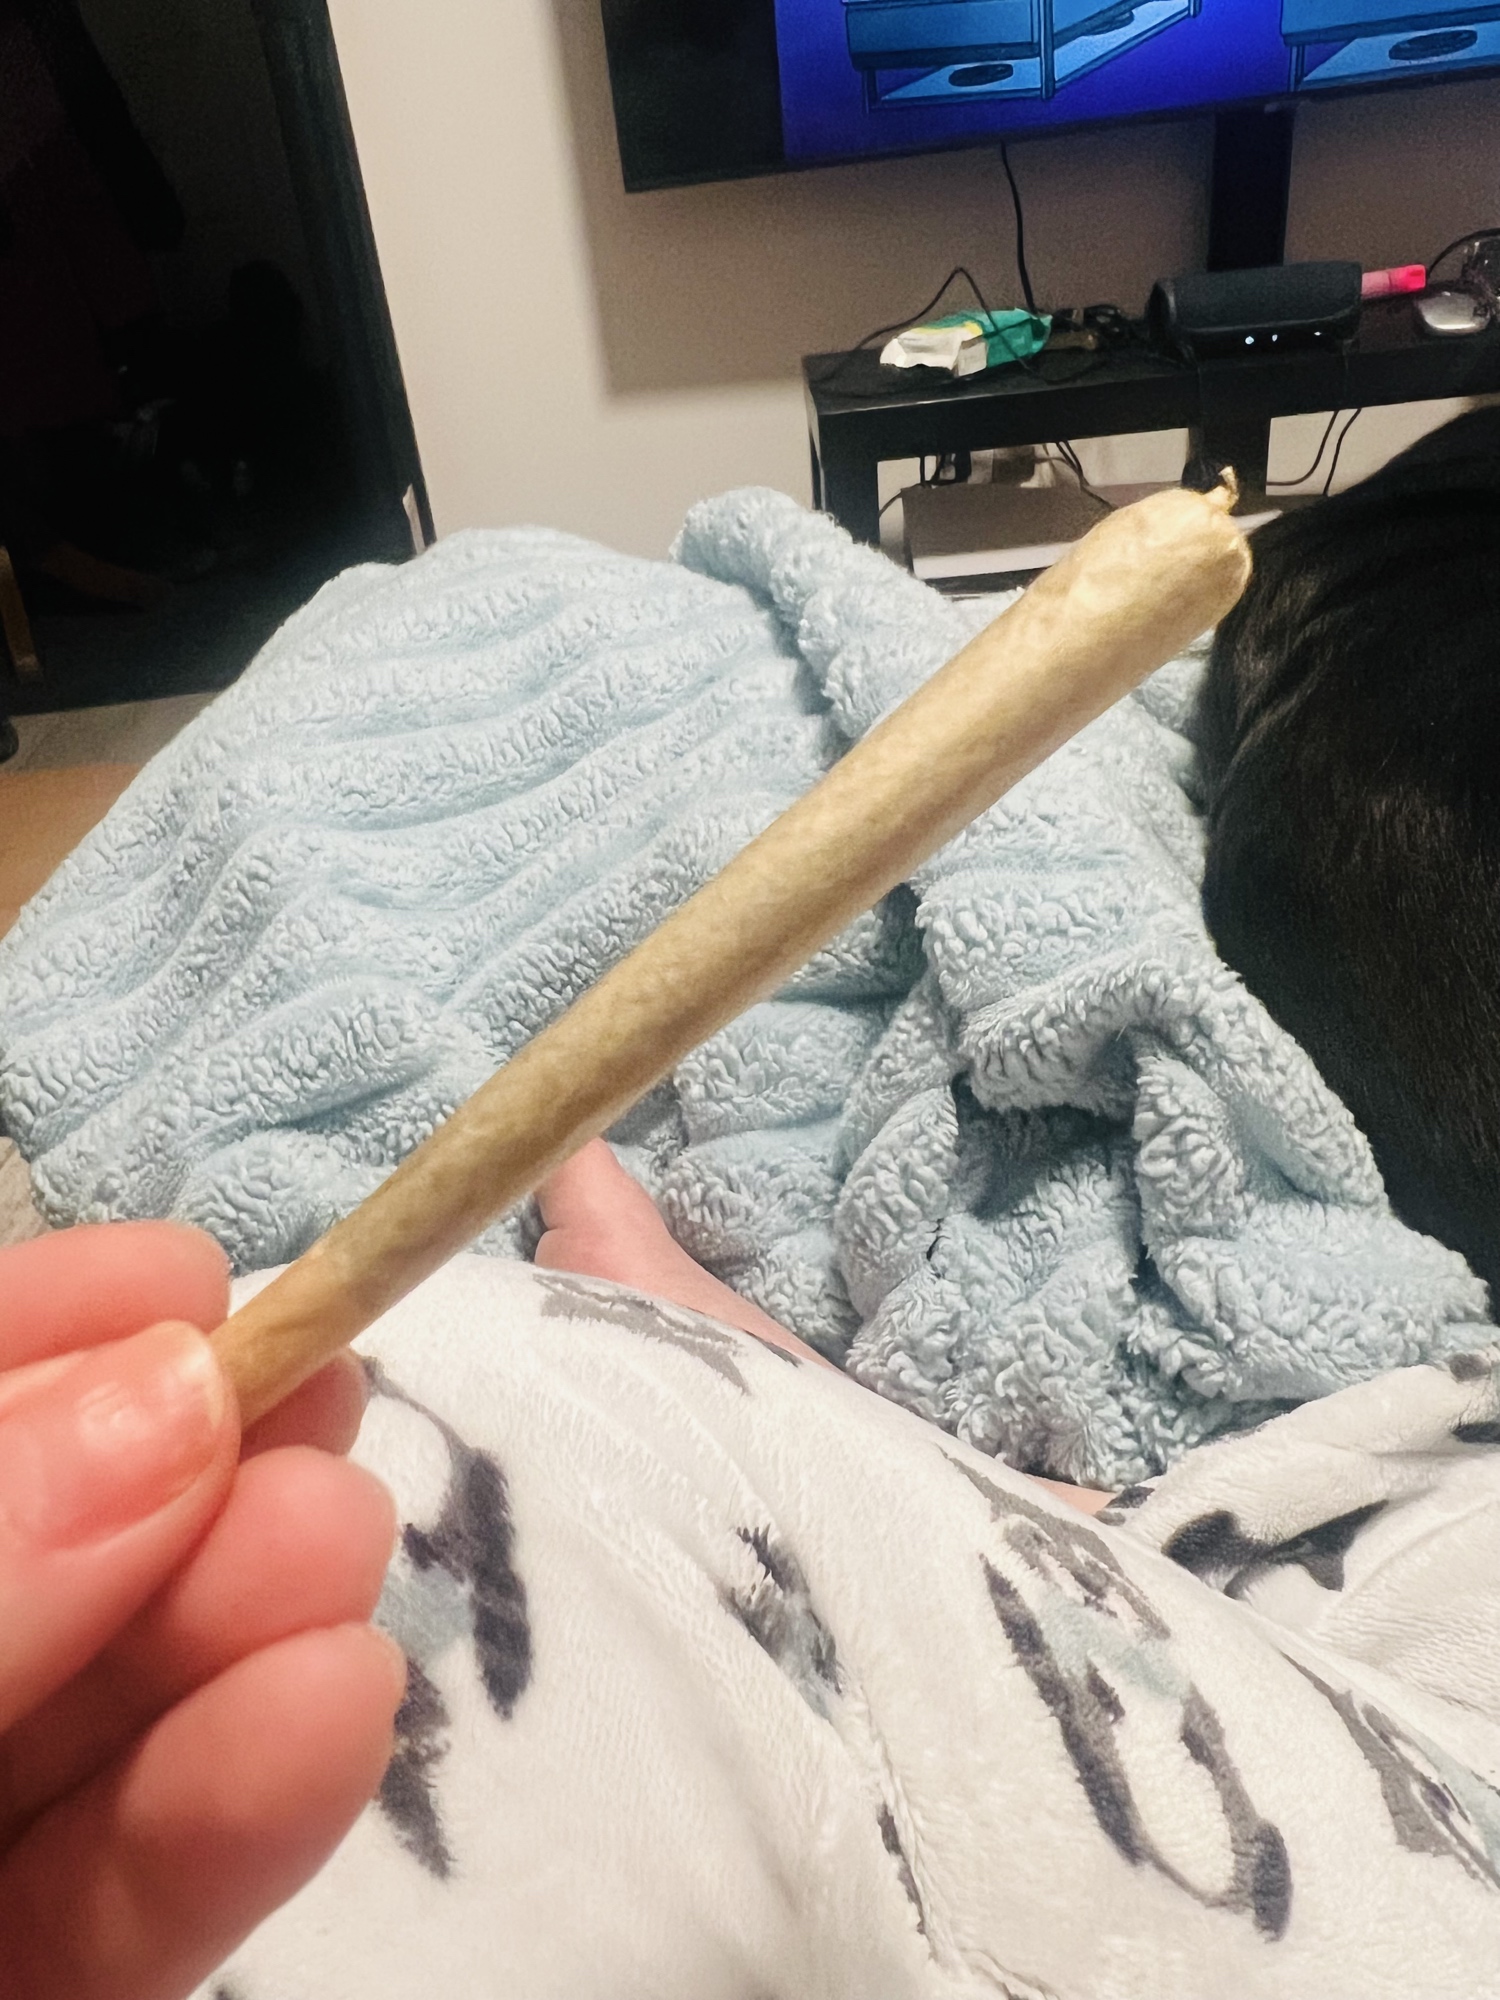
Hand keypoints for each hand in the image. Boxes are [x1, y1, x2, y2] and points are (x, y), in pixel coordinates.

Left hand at [0, 1223, 403, 1999]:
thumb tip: (161, 1402)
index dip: (28, 1341)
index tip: (180, 1278)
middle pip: (28, 1568)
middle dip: (173, 1474)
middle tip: (325, 1394)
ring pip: (88, 1731)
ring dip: (238, 1626)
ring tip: (349, 1537)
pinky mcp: (24, 1999)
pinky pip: (113, 1914)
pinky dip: (234, 1818)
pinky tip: (339, 1709)